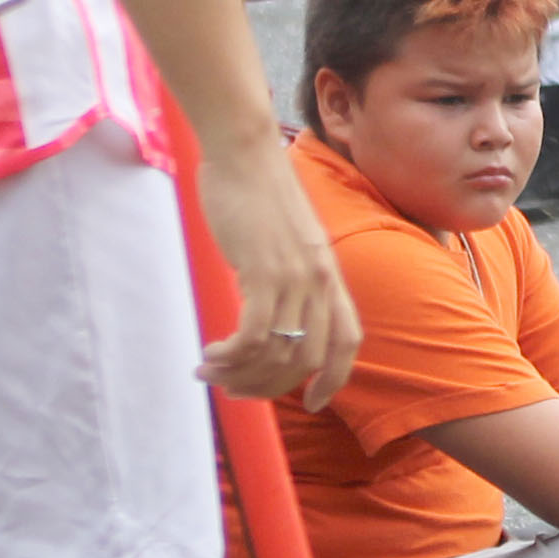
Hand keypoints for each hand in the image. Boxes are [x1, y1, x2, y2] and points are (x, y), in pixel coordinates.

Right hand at [190, 130, 358, 410]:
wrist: (245, 153)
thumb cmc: (258, 194)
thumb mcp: (287, 243)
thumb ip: (288, 277)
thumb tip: (268, 313)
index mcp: (331, 277)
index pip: (348, 341)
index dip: (335, 379)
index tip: (313, 404)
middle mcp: (321, 282)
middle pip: (308, 360)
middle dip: (268, 386)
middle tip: (231, 389)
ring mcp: (295, 278)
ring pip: (277, 352)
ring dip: (240, 373)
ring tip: (210, 373)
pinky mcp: (263, 271)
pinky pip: (253, 334)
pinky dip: (231, 355)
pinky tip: (210, 355)